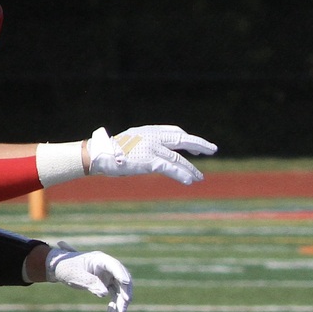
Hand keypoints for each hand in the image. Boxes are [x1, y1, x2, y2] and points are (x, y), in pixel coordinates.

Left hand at [45, 241, 132, 311]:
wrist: (59, 269)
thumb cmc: (66, 268)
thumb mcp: (76, 275)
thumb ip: (91, 283)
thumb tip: (105, 294)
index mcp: (100, 259)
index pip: (115, 266)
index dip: (121, 274)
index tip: (126, 283)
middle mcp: (107, 267)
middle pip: (121, 278)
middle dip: (125, 291)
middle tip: (125, 303)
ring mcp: (107, 276)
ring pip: (120, 288)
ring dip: (121, 301)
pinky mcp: (106, 284)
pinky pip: (114, 295)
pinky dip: (114, 304)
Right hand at [87, 125, 216, 184]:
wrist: (99, 154)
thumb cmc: (111, 149)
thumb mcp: (132, 140)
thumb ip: (145, 142)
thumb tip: (153, 150)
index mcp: (150, 130)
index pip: (175, 131)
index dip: (188, 138)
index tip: (196, 146)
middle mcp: (154, 137)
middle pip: (183, 139)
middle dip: (200, 145)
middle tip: (213, 150)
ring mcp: (153, 148)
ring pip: (179, 159)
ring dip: (191, 169)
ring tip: (200, 177)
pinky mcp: (150, 162)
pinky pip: (171, 168)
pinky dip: (182, 175)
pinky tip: (190, 181)